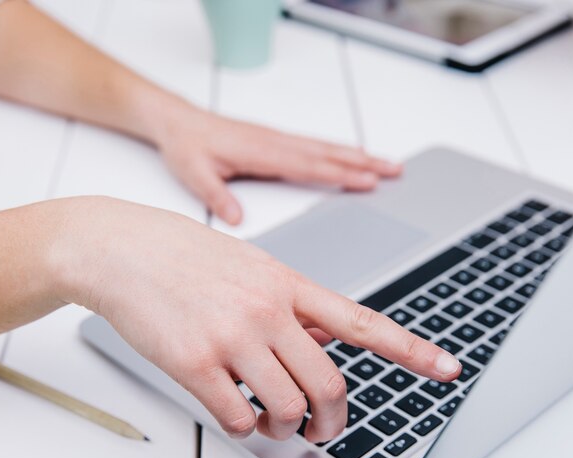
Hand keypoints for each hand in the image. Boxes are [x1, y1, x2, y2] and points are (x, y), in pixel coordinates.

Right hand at [59, 197, 460, 443]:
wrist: (122, 248)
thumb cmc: (186, 257)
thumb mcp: (252, 266)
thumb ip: (292, 307)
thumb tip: (323, 344)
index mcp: (289, 285)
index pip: (363, 323)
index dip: (411, 350)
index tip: (448, 368)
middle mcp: (268, 310)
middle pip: (329, 386)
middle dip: (333, 421)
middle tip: (323, 430)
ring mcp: (232, 337)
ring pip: (287, 408)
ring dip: (286, 428)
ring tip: (273, 422)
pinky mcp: (194, 363)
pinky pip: (238, 418)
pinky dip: (245, 428)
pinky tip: (235, 415)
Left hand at [154, 102, 401, 224]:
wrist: (178, 122)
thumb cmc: (186, 146)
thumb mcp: (194, 173)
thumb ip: (216, 196)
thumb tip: (236, 219)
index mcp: (261, 152)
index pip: (308, 165)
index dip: (340, 173)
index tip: (367, 180)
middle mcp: (275, 143)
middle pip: (327, 153)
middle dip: (363, 162)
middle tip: (394, 170)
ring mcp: (278, 140)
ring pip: (325, 147)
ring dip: (357, 155)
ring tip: (385, 163)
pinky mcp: (275, 140)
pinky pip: (314, 145)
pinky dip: (338, 150)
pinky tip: (351, 154)